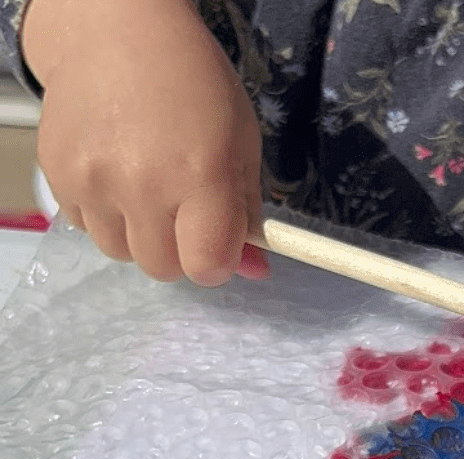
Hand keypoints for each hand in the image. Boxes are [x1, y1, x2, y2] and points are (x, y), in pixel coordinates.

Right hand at [22, 0, 269, 284]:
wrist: (118, 29)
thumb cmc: (195, 86)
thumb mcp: (241, 146)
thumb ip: (246, 215)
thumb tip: (253, 271)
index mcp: (200, 176)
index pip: (205, 267)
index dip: (215, 261)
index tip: (216, 240)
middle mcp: (142, 184)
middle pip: (163, 268)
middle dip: (178, 250)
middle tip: (181, 209)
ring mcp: (93, 180)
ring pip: (121, 253)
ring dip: (138, 235)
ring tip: (146, 188)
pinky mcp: (57, 172)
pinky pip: (84, 226)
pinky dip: (103, 214)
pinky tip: (115, 175)